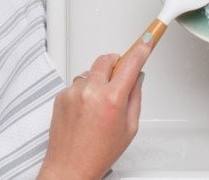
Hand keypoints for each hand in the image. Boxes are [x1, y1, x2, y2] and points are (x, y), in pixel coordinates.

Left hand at [37, 41, 151, 179]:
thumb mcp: (129, 128)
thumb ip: (134, 98)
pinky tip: (85, 111)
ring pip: (91, 72)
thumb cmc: (98, 153)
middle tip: (119, 79)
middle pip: (107, 59)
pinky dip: (84, 91)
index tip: (147, 40)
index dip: (141, 50)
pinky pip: (77, 83)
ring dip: (98, 80)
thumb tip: (136, 78)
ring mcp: (73, 92)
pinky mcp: (61, 95)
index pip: (130, 64)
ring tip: (99, 106)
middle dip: (116, 64)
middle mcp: (91, 91)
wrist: (70, 167)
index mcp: (111, 99)